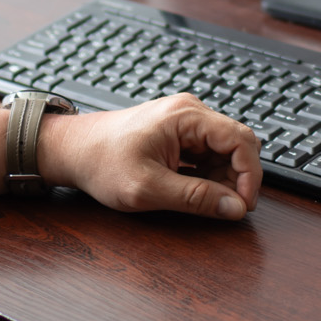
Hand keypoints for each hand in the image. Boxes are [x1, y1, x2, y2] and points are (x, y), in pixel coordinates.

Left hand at [38, 94, 259, 219]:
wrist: (71, 150)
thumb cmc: (100, 163)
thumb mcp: (148, 189)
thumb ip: (195, 198)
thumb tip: (234, 208)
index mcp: (186, 116)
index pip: (241, 139)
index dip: (250, 175)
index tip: (243, 205)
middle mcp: (190, 112)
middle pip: (237, 143)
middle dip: (238, 178)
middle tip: (228, 209)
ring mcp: (185, 121)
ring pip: (224, 151)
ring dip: (223, 179)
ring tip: (202, 201)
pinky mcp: (179, 133)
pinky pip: (208, 153)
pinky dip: (208, 175)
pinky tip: (192, 191)